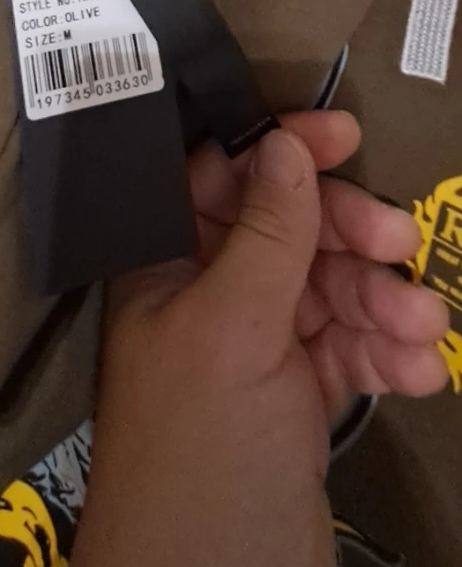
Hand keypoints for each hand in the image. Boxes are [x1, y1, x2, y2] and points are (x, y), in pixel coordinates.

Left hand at [72, 112, 448, 566]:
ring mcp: (256, 350)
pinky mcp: (298, 399)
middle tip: (398, 244)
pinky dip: (386, 357)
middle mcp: (209, 297)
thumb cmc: (198, 455)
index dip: (279, 150)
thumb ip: (266, 238)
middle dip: (348, 235)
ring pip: (330, 292)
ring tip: (423, 331)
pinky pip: (349, 351)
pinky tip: (420, 374)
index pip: (221, 178)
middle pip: (290, 231)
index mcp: (167, 267)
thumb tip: (284, 145)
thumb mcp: (231, 335)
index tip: (344, 134)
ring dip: (381, 304)